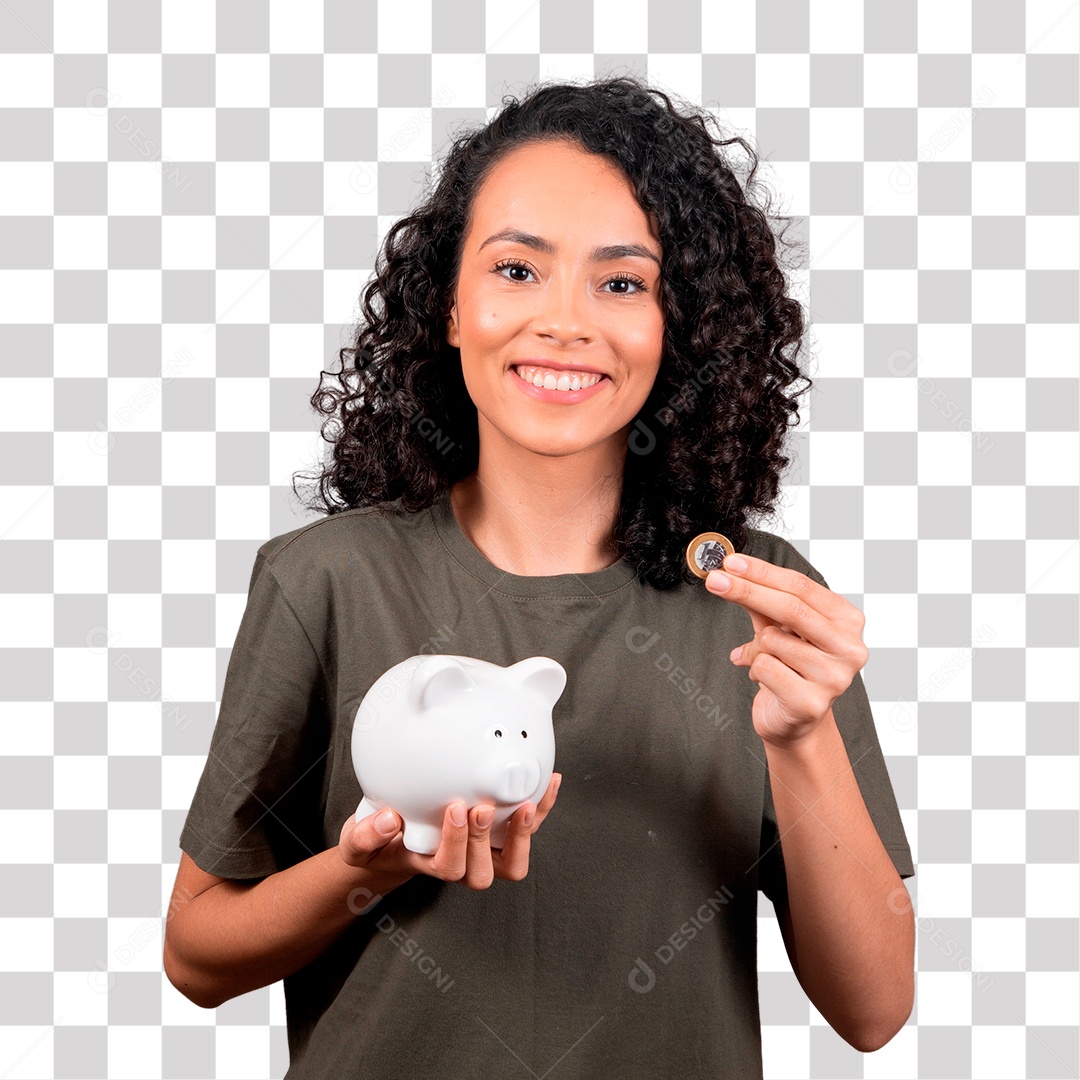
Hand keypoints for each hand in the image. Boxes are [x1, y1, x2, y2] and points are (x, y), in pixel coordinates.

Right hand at [337, 773, 561, 890]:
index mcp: (430, 865)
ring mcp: (483, 851)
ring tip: (526, 803)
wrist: (393, 842)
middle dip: (485, 838)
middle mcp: (461, 864)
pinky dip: (542, 807)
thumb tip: (386, 820)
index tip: (453, 809)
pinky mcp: (499, 833)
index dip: (456, 844)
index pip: (450, 868)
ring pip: (513, 860)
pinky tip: (550, 781)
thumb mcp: (358, 842)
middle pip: (484, 871)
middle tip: (482, 806)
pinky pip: (526, 827)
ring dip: (523, 833)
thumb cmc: (379, 843)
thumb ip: (364, 835)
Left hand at [706, 554, 868, 746]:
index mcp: (847, 621)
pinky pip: (764, 667)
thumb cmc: (790, 667)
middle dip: (747, 591)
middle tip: (715, 580)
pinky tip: (766, 681)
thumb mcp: (779, 626)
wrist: (794, 720)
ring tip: (766, 663)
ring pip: (772, 640)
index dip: (763, 572)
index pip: (801, 586)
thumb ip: (763, 601)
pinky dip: (754, 669)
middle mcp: (850, 648)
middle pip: (791, 608)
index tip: (730, 562)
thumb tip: (731, 572)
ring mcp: (835, 678)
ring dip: (756, 648)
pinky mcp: (812, 703)